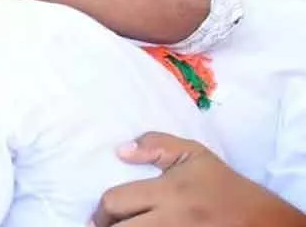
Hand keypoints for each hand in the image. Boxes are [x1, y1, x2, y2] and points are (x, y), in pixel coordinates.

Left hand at [92, 133, 304, 226]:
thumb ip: (157, 145)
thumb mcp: (195, 156)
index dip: (100, 211)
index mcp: (168, 193)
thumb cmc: (224, 186)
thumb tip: (120, 150)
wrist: (264, 222)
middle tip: (104, 226)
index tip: (100, 214)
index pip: (115, 202)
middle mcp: (171, 221)